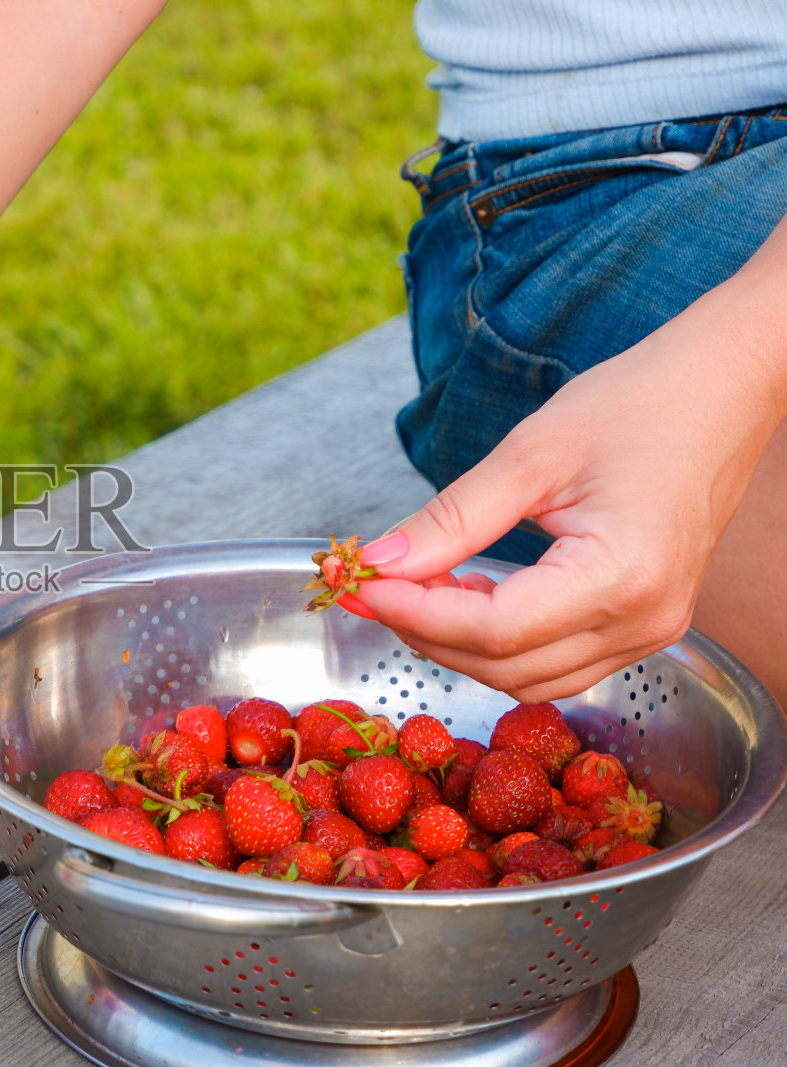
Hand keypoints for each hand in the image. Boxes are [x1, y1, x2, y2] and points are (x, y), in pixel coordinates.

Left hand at [347, 293, 786, 701]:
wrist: (724, 389)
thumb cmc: (639, 404)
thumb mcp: (530, 454)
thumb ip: (450, 520)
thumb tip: (380, 561)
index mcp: (620, 576)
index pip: (490, 630)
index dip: (414, 613)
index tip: (361, 584)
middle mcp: (644, 620)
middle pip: (504, 665)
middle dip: (427, 632)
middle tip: (375, 584)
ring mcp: (653, 630)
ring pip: (528, 678)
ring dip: (460, 645)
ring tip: (418, 587)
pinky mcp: (647, 623)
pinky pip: (559, 663)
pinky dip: (502, 645)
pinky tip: (469, 595)